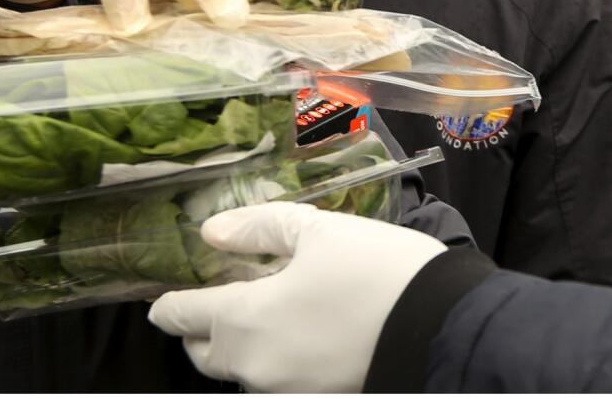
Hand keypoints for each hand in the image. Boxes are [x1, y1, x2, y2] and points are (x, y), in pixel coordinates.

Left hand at [149, 202, 445, 392]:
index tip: (162, 298)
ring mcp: (289, 391)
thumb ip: (256, 229)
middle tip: (213, 300)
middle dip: (200, 330)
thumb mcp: (314, 231)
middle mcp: (256, 367)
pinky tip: (292, 331)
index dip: (168, 305)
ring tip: (257, 309)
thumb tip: (213, 234)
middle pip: (207, 355)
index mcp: (243, 321)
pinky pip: (277, 383)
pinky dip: (272, 360)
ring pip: (242, 373)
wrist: (450, 332)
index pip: (181, 318)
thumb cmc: (377, 273)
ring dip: (238, 347)